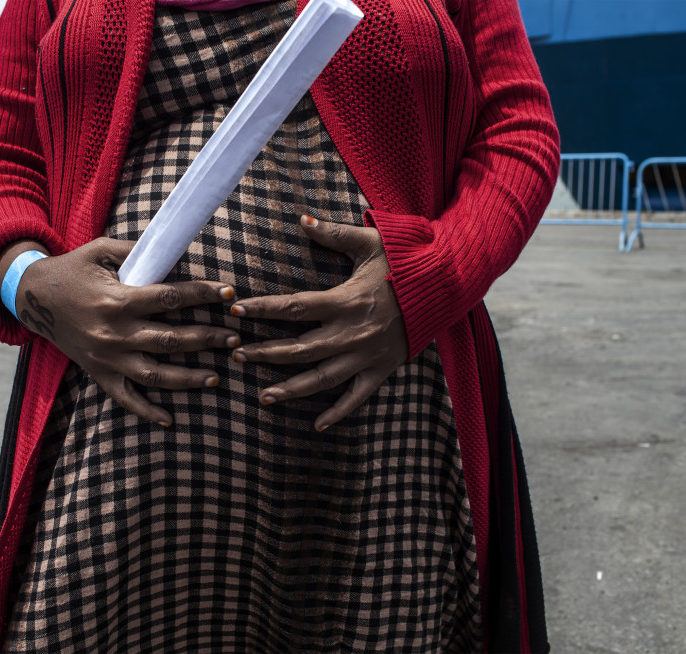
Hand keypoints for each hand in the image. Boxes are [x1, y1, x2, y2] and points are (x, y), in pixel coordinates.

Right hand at [3, 238, 239, 426]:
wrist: (32, 297)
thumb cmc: (73, 269)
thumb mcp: (101, 250)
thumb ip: (137, 252)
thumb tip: (177, 253)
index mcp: (118, 301)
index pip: (170, 298)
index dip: (202, 294)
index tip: (229, 293)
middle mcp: (114, 333)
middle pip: (170, 340)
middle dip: (206, 338)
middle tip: (234, 338)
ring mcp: (106, 358)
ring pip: (155, 374)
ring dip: (188, 378)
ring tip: (216, 376)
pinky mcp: (98, 372)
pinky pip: (124, 397)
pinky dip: (146, 411)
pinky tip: (169, 419)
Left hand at [229, 216, 407, 430]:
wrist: (449, 285)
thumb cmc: (408, 260)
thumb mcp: (371, 242)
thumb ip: (335, 234)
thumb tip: (302, 220)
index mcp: (345, 301)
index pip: (294, 307)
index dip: (263, 309)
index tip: (236, 310)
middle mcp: (351, 332)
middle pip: (299, 348)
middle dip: (265, 353)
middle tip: (237, 355)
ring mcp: (366, 355)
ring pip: (321, 378)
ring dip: (290, 389)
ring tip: (263, 397)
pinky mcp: (381, 370)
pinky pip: (357, 397)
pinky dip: (338, 413)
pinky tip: (318, 425)